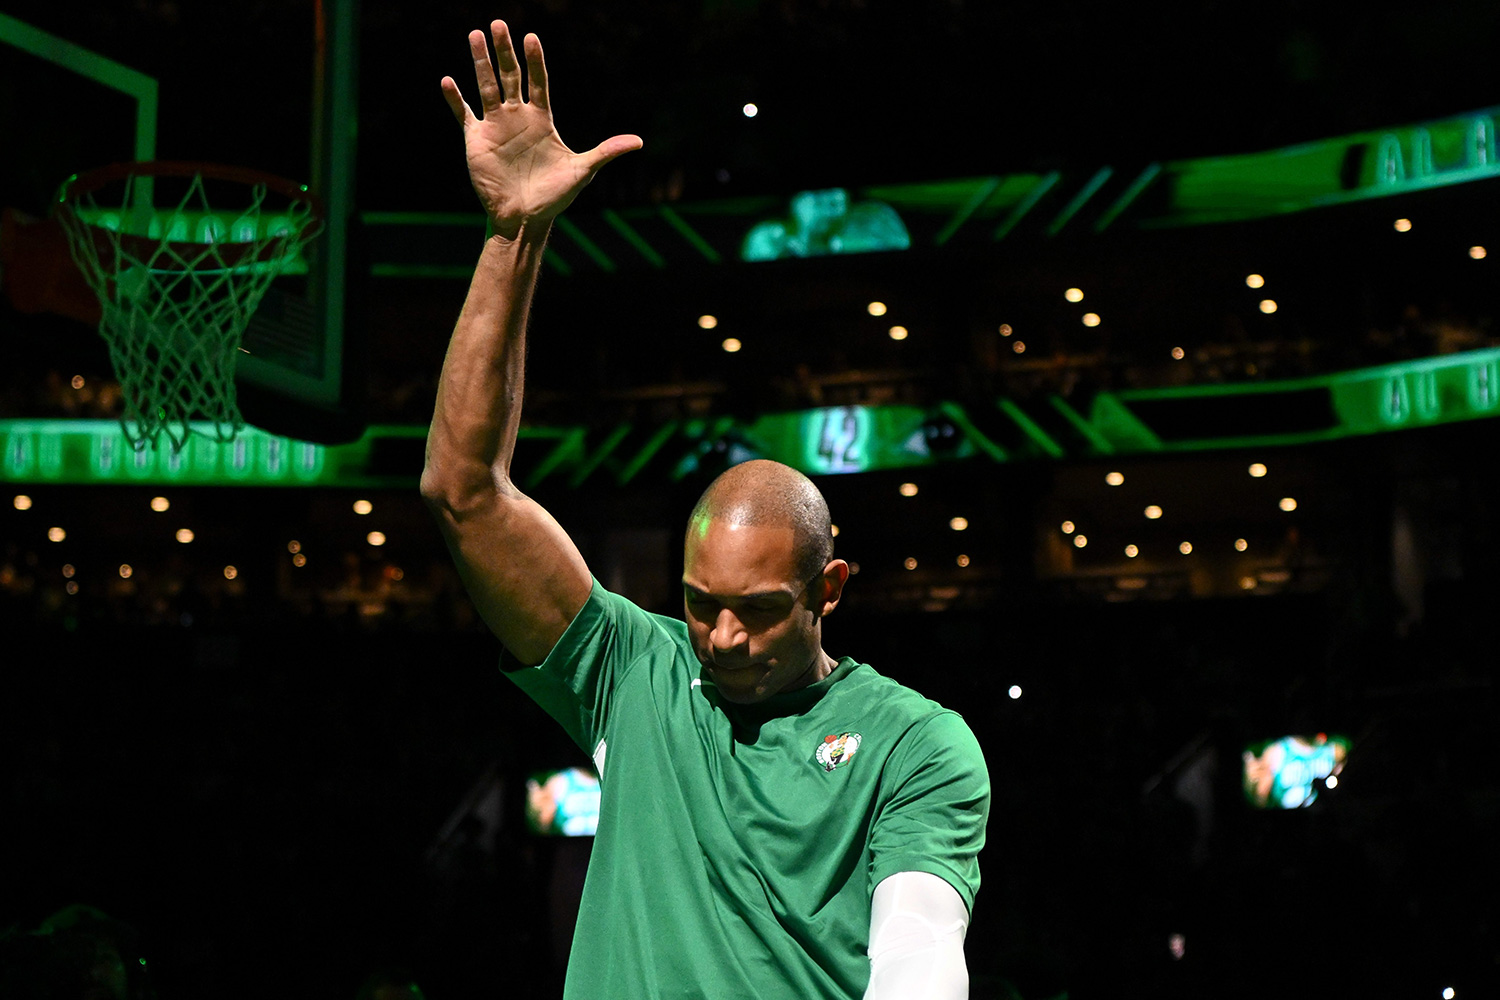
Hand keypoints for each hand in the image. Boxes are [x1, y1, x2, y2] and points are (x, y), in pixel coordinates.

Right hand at [441, 22, 640, 239]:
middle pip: (511, 76)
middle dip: (504, 51)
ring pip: (487, 87)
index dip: (536, 60)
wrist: (524, 219)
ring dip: (480, 62)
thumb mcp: (582, 171)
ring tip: (475, 35)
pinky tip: (448, 80)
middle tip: (498, 23)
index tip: (531, 37)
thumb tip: (639, 142)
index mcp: (542, 119)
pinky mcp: (476, 140)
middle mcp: (518, 117)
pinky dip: (455, 99)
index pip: (539, 82)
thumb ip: (606, 152)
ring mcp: (496, 126)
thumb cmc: (554, 196)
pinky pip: (463, 114)